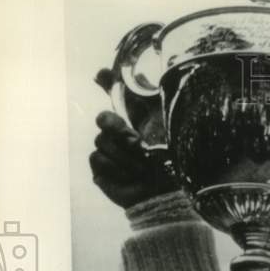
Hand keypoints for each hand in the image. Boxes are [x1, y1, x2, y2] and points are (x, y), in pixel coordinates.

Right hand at [89, 69, 174, 207]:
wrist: (167, 196)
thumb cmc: (172, 162)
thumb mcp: (165, 127)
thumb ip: (148, 101)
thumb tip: (133, 75)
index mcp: (138, 120)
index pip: (116, 94)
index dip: (107, 82)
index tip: (101, 75)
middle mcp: (121, 135)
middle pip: (103, 118)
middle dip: (117, 127)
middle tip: (135, 140)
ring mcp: (109, 153)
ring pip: (101, 140)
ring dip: (125, 155)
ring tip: (143, 167)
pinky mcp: (101, 171)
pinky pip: (97, 158)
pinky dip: (116, 168)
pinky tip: (131, 177)